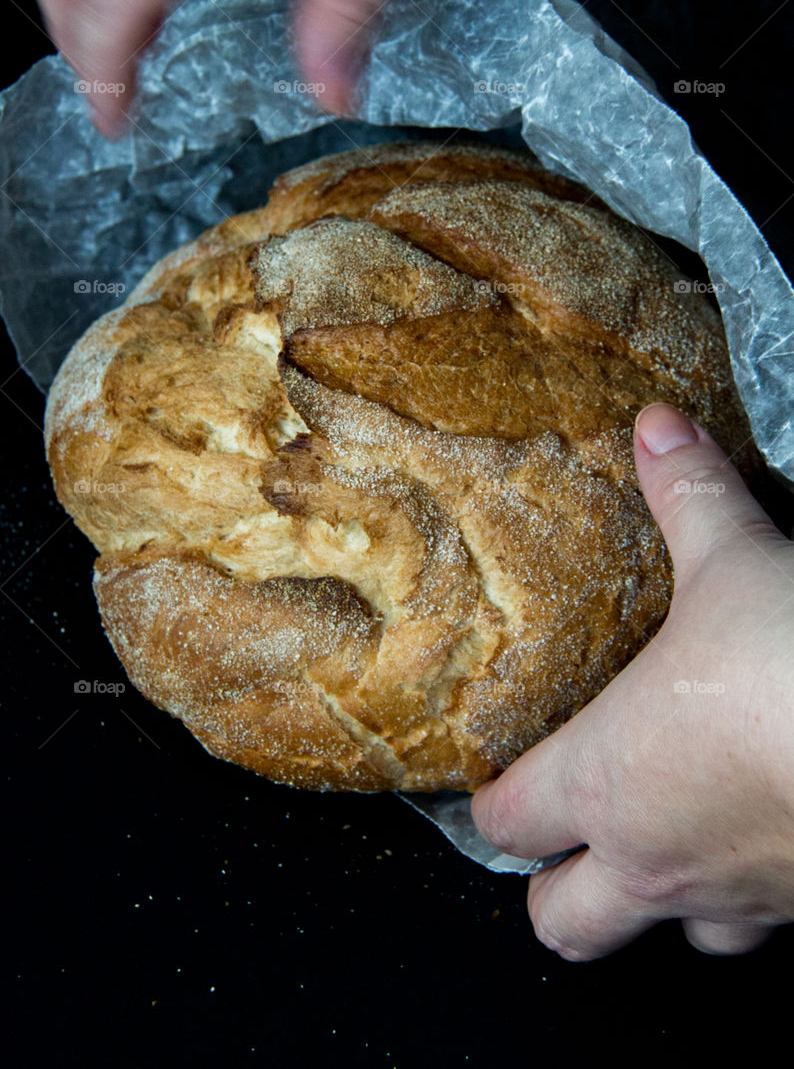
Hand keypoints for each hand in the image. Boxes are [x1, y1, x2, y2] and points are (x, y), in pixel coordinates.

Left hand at [471, 402, 793, 959]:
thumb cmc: (793, 669)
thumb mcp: (735, 561)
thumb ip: (688, 494)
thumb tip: (657, 429)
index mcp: (605, 778)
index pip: (506, 820)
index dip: (492, 799)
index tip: (500, 775)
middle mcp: (654, 858)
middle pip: (560, 921)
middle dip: (551, 889)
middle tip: (565, 837)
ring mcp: (730, 901)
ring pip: (664, 941)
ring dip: (655, 903)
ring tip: (665, 842)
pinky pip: (756, 930)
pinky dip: (745, 901)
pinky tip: (757, 841)